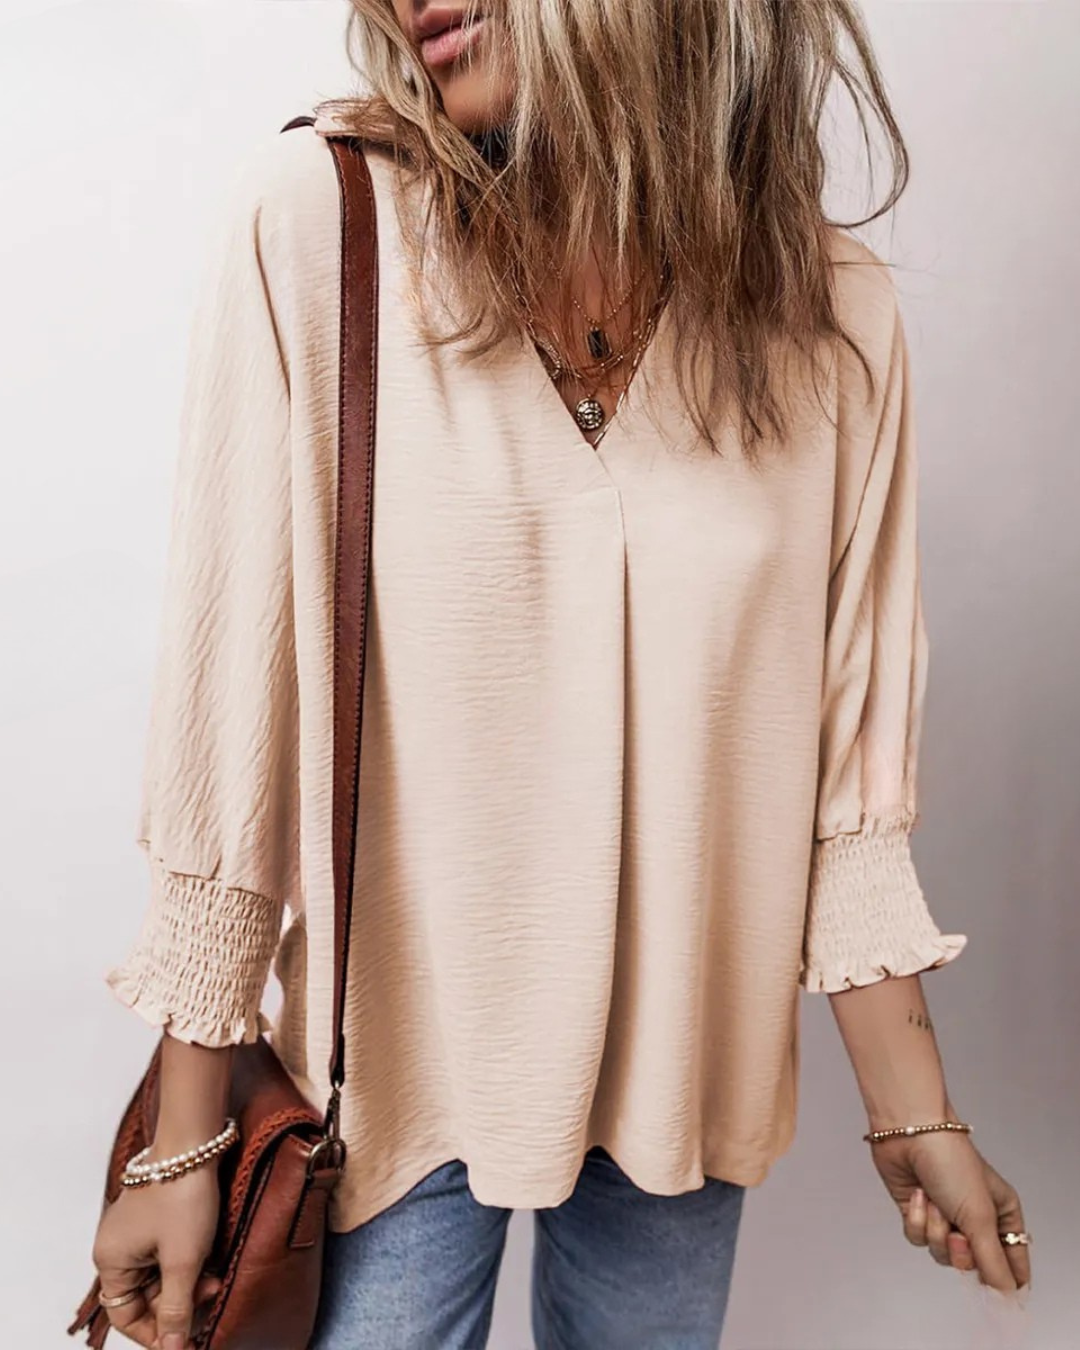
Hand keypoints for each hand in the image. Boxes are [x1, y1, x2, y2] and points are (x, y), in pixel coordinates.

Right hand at [92, 1163, 222, 1347]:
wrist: (195, 1143)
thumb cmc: (182, 1197)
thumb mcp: (183, 1260)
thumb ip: (176, 1308)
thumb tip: (171, 1349)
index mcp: (111, 1261)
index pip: (126, 1317)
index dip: (155, 1334)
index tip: (184, 1342)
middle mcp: (118, 1248)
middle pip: (146, 1298)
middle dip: (180, 1303)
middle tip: (212, 1296)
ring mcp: (137, 1232)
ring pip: (162, 1276)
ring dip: (189, 1283)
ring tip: (215, 1278)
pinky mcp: (157, 1218)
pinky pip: (170, 1255)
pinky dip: (189, 1263)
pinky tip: (210, 1261)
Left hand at [870, 1128, 1030, 1292]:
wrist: (909, 1134)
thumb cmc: (952, 1164)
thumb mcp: (980, 1217)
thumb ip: (992, 1262)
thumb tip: (1006, 1296)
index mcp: (1003, 1216)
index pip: (1012, 1264)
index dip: (1003, 1281)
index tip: (991, 1289)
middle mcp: (976, 1219)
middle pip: (972, 1265)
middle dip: (960, 1251)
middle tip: (957, 1232)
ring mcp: (946, 1216)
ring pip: (942, 1254)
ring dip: (935, 1230)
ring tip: (935, 1202)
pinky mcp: (917, 1213)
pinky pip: (918, 1239)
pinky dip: (916, 1219)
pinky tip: (918, 1195)